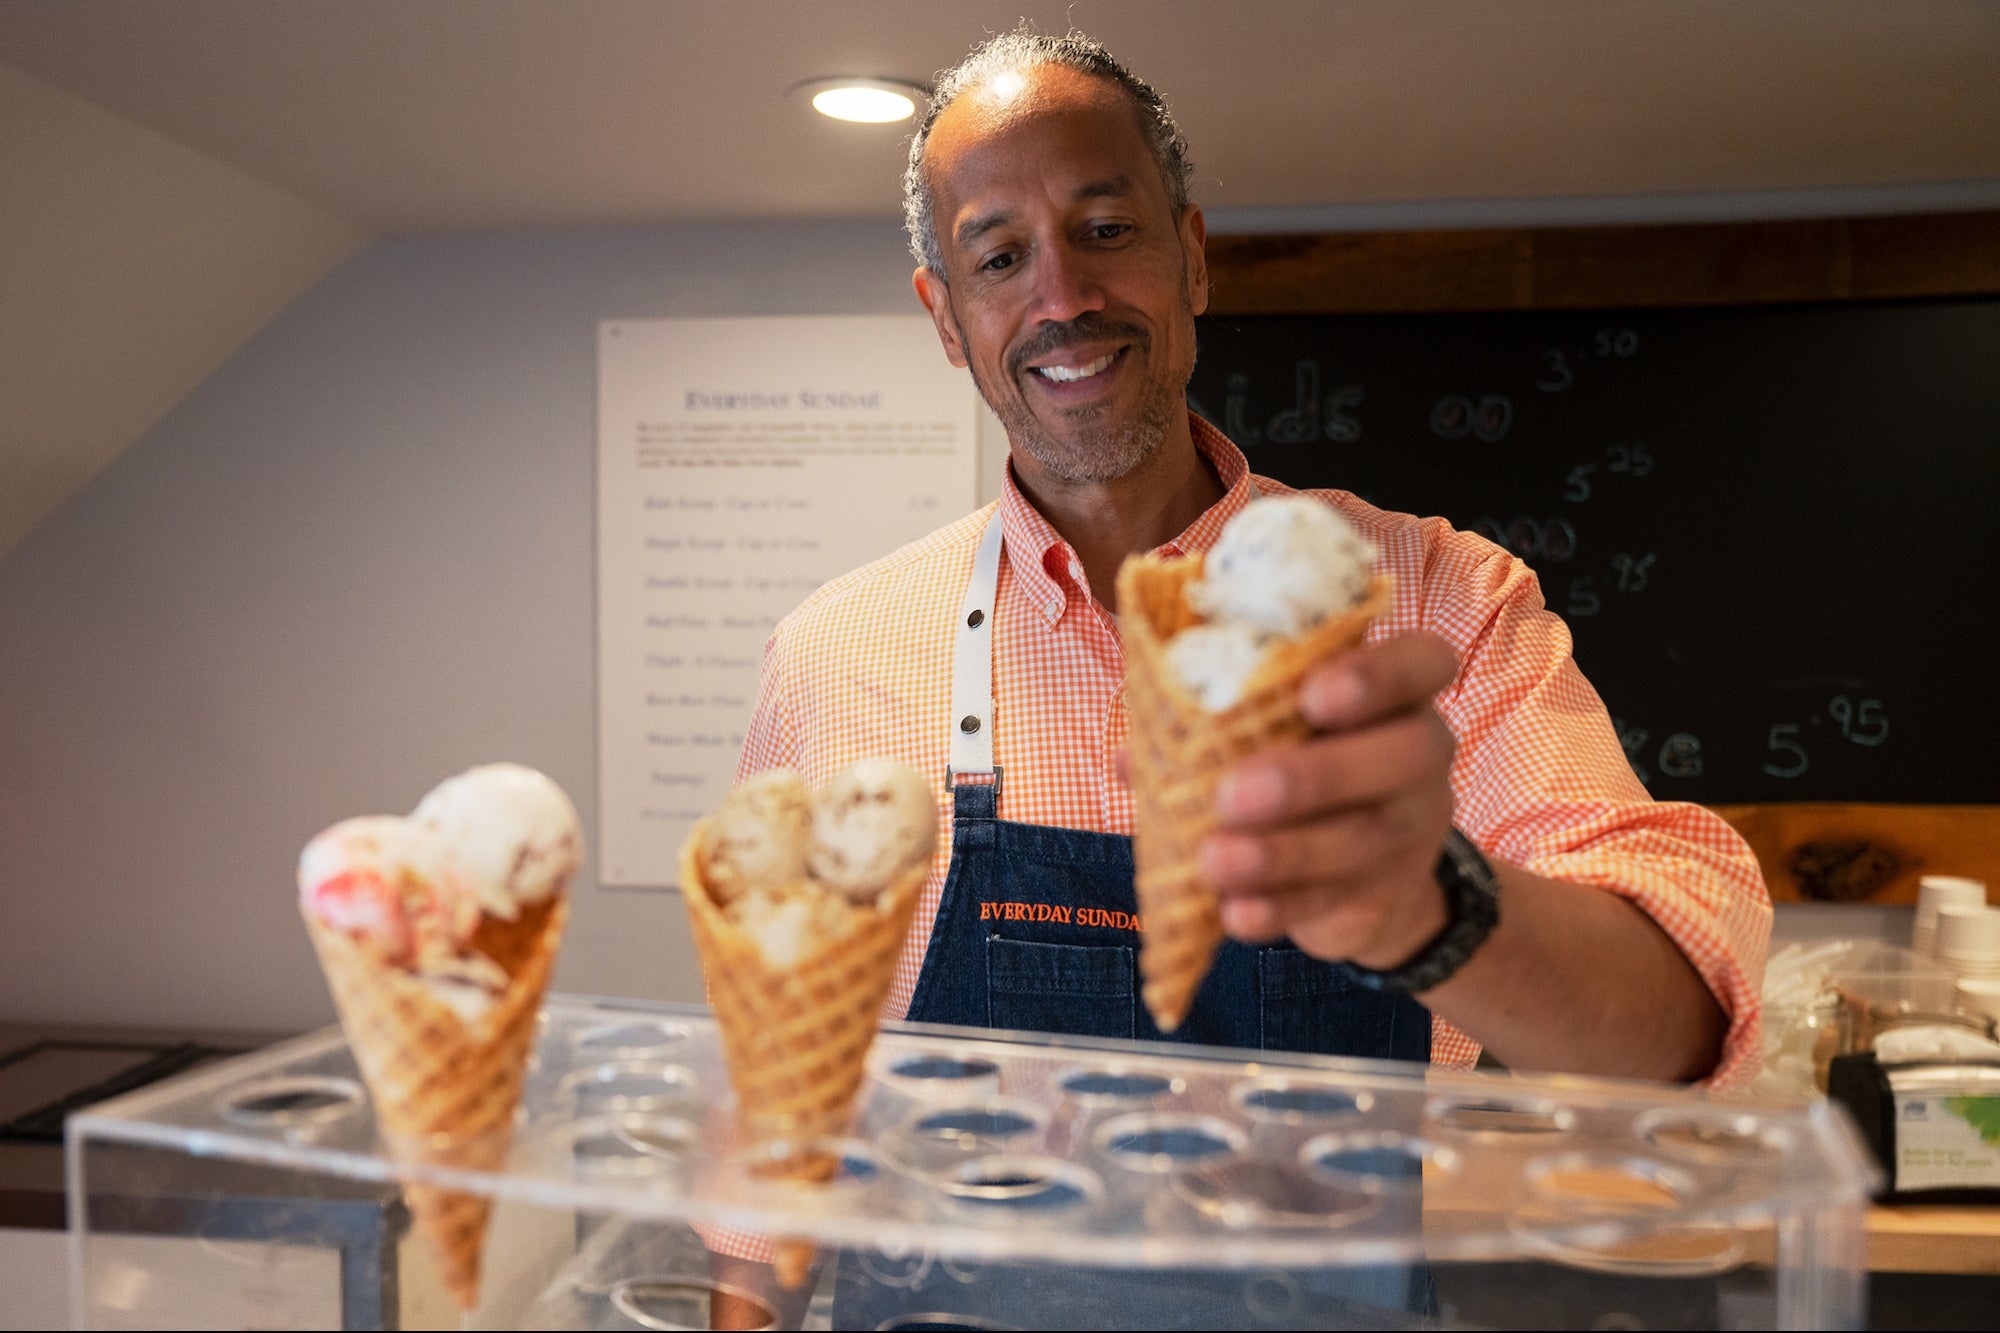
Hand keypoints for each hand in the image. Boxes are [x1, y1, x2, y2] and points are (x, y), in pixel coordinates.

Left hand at [1198, 632, 1459, 970]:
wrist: (1361, 873)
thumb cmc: (1299, 762)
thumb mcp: (1267, 731)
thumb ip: (1208, 728)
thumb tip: (1132, 757)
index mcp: (1396, 690)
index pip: (1424, 661)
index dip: (1378, 674)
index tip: (1314, 694)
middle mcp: (1421, 751)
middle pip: (1404, 754)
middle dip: (1317, 774)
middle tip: (1234, 793)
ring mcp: (1411, 827)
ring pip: (1362, 837)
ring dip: (1283, 852)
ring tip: (1216, 860)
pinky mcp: (1386, 892)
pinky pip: (1336, 901)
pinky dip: (1280, 909)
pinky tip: (1235, 912)